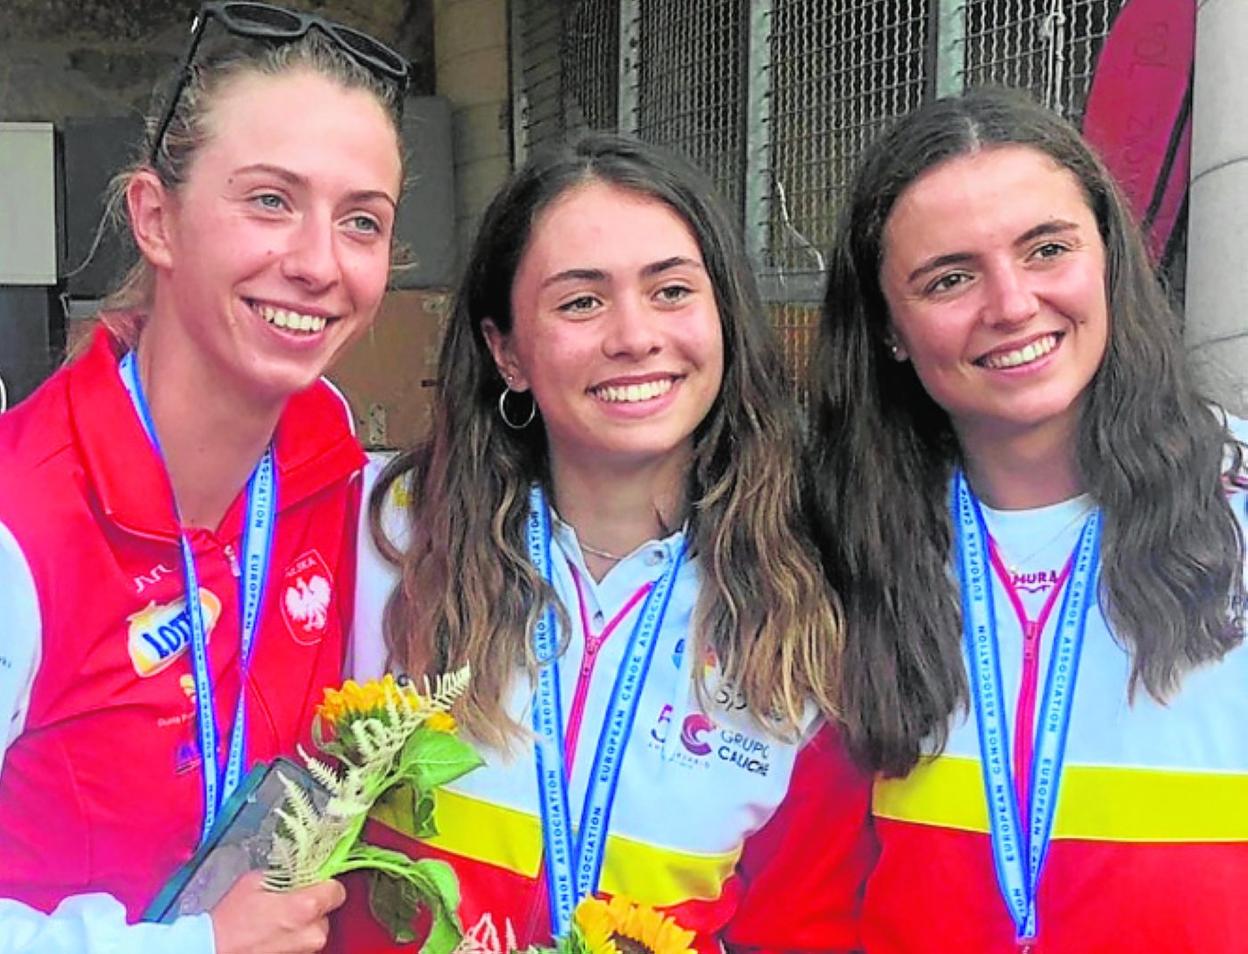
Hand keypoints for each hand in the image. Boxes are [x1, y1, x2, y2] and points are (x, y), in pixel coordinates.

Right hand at [210, 871, 345, 953]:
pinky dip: (294, 937)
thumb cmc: (231, 919)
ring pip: (315, 928)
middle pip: (326, 911)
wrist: (213, 949)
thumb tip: (300, 869)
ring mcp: (305, 951)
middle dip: (311, 904)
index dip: (323, 883)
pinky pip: (303, 942)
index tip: (311, 881)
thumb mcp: (256, 881)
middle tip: (288, 900)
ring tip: (276, 919)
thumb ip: (286, 874)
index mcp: (306, 907)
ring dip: (303, 923)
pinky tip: (274, 932)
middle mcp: (313, 933)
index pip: (337, 889)